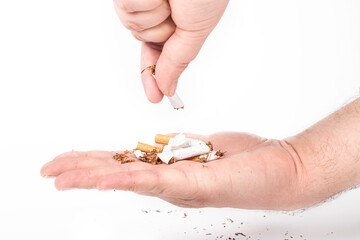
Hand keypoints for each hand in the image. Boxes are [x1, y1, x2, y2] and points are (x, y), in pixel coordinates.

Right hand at [40, 132, 312, 209]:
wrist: (281, 168)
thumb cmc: (245, 158)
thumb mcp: (204, 145)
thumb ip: (179, 146)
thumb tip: (158, 142)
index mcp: (170, 170)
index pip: (123, 163)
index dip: (94, 162)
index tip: (70, 159)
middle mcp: (170, 181)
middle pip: (117, 173)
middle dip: (81, 172)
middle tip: (50, 171)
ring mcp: (179, 185)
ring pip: (126, 179)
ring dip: (90, 177)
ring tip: (61, 177)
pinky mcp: (194, 183)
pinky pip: (151, 180)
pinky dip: (122, 178)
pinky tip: (100, 179)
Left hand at [114, 0, 228, 101]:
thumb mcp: (196, 30)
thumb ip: (178, 61)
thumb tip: (167, 88)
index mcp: (174, 21)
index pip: (158, 54)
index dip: (155, 76)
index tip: (155, 97)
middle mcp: (155, 8)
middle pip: (141, 37)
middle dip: (159, 29)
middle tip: (177, 8)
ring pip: (131, 22)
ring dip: (154, 12)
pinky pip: (127, 6)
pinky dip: (145, 0)